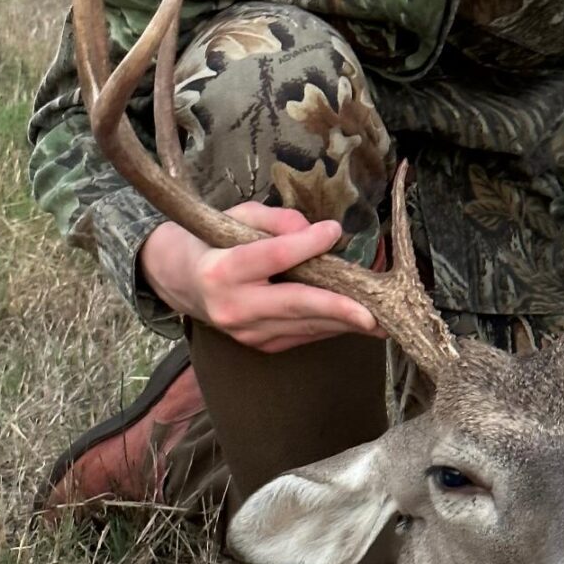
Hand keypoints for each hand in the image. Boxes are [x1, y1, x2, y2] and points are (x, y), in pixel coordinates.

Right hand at [137, 202, 381, 354]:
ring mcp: (246, 333)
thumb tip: (313, 230)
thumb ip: (275, 220)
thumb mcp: (237, 217)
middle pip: (296, 305)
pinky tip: (354, 319)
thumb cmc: (213, 242)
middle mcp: (233, 307)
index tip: (334, 231)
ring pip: (304, 325)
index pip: (272, 257)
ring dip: (344, 321)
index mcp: (221, 271)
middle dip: (339, 309)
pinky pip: (302, 335)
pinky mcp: (260, 345)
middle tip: (376, 313)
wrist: (181, 281)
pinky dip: (329, 326)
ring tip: (382, 319)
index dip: (305, 245)